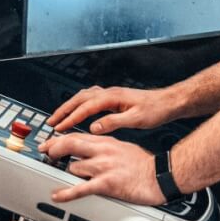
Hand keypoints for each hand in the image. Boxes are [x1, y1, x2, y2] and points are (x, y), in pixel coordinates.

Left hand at [40, 133, 163, 205]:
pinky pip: (81, 188)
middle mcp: (103, 152)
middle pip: (69, 145)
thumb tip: (90, 150)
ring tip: (67, 178)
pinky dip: (66, 193)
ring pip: (74, 167)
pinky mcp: (106, 184)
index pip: (76, 136)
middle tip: (46, 153)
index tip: (48, 142)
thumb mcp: (122, 147)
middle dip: (54, 149)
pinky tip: (57, 196)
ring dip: (69, 173)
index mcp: (106, 141)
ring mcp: (103, 167)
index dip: (58, 139)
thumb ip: (104, 147)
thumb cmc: (144, 164)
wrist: (159, 176)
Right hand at [47, 84, 178, 134]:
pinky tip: (79, 110)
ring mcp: (111, 93)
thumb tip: (94, 127)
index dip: (71, 118)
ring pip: (83, 96)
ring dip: (70, 106)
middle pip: (79, 98)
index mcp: (113, 97)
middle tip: (51, 122)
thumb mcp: (136, 119)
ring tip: (59, 118)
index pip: (86, 107)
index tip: (59, 128)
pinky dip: (80, 104)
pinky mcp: (114, 97)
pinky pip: (91, 97)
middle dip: (63, 110)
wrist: (169, 102)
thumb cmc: (156, 110)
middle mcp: (110, 92)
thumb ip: (114, 122)